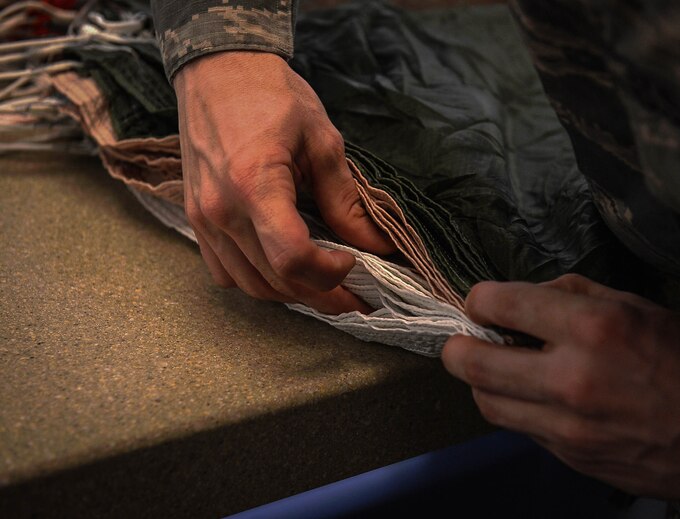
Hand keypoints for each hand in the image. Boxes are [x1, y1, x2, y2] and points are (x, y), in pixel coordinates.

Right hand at [173, 51, 394, 313]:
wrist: (217, 70)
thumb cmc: (270, 96)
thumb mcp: (322, 141)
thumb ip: (347, 200)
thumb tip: (378, 243)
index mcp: (255, 185)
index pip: (292, 258)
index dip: (330, 275)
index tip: (354, 262)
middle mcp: (221, 211)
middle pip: (275, 281)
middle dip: (322, 296)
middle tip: (355, 293)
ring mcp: (203, 219)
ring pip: (251, 285)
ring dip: (292, 294)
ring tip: (325, 286)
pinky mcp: (195, 220)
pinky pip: (226, 272)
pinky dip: (258, 281)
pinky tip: (283, 270)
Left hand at [442, 274, 679, 499]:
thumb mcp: (632, 303)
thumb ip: (569, 294)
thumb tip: (521, 298)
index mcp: (589, 328)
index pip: (500, 305)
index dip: (479, 299)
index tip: (480, 302)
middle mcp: (570, 379)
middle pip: (474, 365)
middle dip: (456, 349)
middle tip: (460, 343)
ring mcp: (567, 425)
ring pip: (488, 404)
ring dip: (480, 383)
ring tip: (494, 370)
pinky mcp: (570, 456)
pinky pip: (522, 429)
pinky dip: (516, 408)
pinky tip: (532, 397)